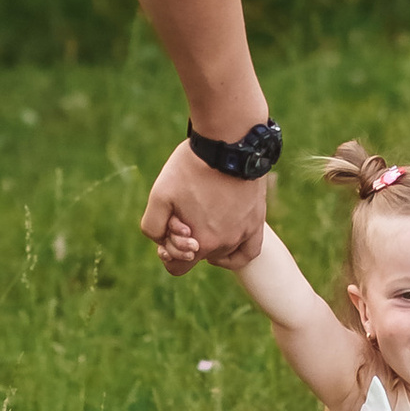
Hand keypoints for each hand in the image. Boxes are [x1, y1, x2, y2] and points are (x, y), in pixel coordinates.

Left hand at [140, 141, 267, 271]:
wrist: (229, 141)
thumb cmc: (192, 167)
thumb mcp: (159, 195)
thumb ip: (152, 226)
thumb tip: (160, 241)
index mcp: (200, 242)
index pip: (177, 269)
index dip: (168, 252)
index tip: (169, 231)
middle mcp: (224, 243)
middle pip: (200, 257)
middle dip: (188, 240)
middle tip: (185, 212)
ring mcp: (243, 233)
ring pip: (222, 252)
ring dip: (210, 238)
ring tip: (204, 212)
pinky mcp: (257, 220)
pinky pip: (248, 252)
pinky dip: (234, 252)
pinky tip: (225, 238)